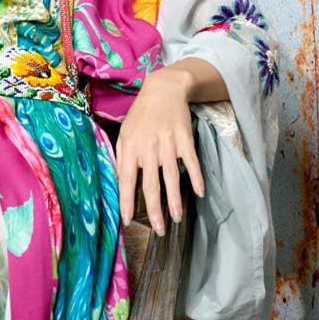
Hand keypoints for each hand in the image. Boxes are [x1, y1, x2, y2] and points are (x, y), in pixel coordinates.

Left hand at [115, 64, 205, 232]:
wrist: (163, 89)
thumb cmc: (141, 115)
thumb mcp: (124, 133)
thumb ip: (122, 158)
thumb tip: (119, 183)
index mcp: (130, 148)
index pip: (126, 180)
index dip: (126, 201)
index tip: (127, 220)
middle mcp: (148, 148)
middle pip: (151, 184)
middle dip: (154, 210)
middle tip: (158, 230)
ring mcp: (167, 144)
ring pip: (172, 177)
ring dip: (175, 200)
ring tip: (176, 218)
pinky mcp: (184, 139)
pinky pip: (191, 161)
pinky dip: (196, 177)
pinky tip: (199, 193)